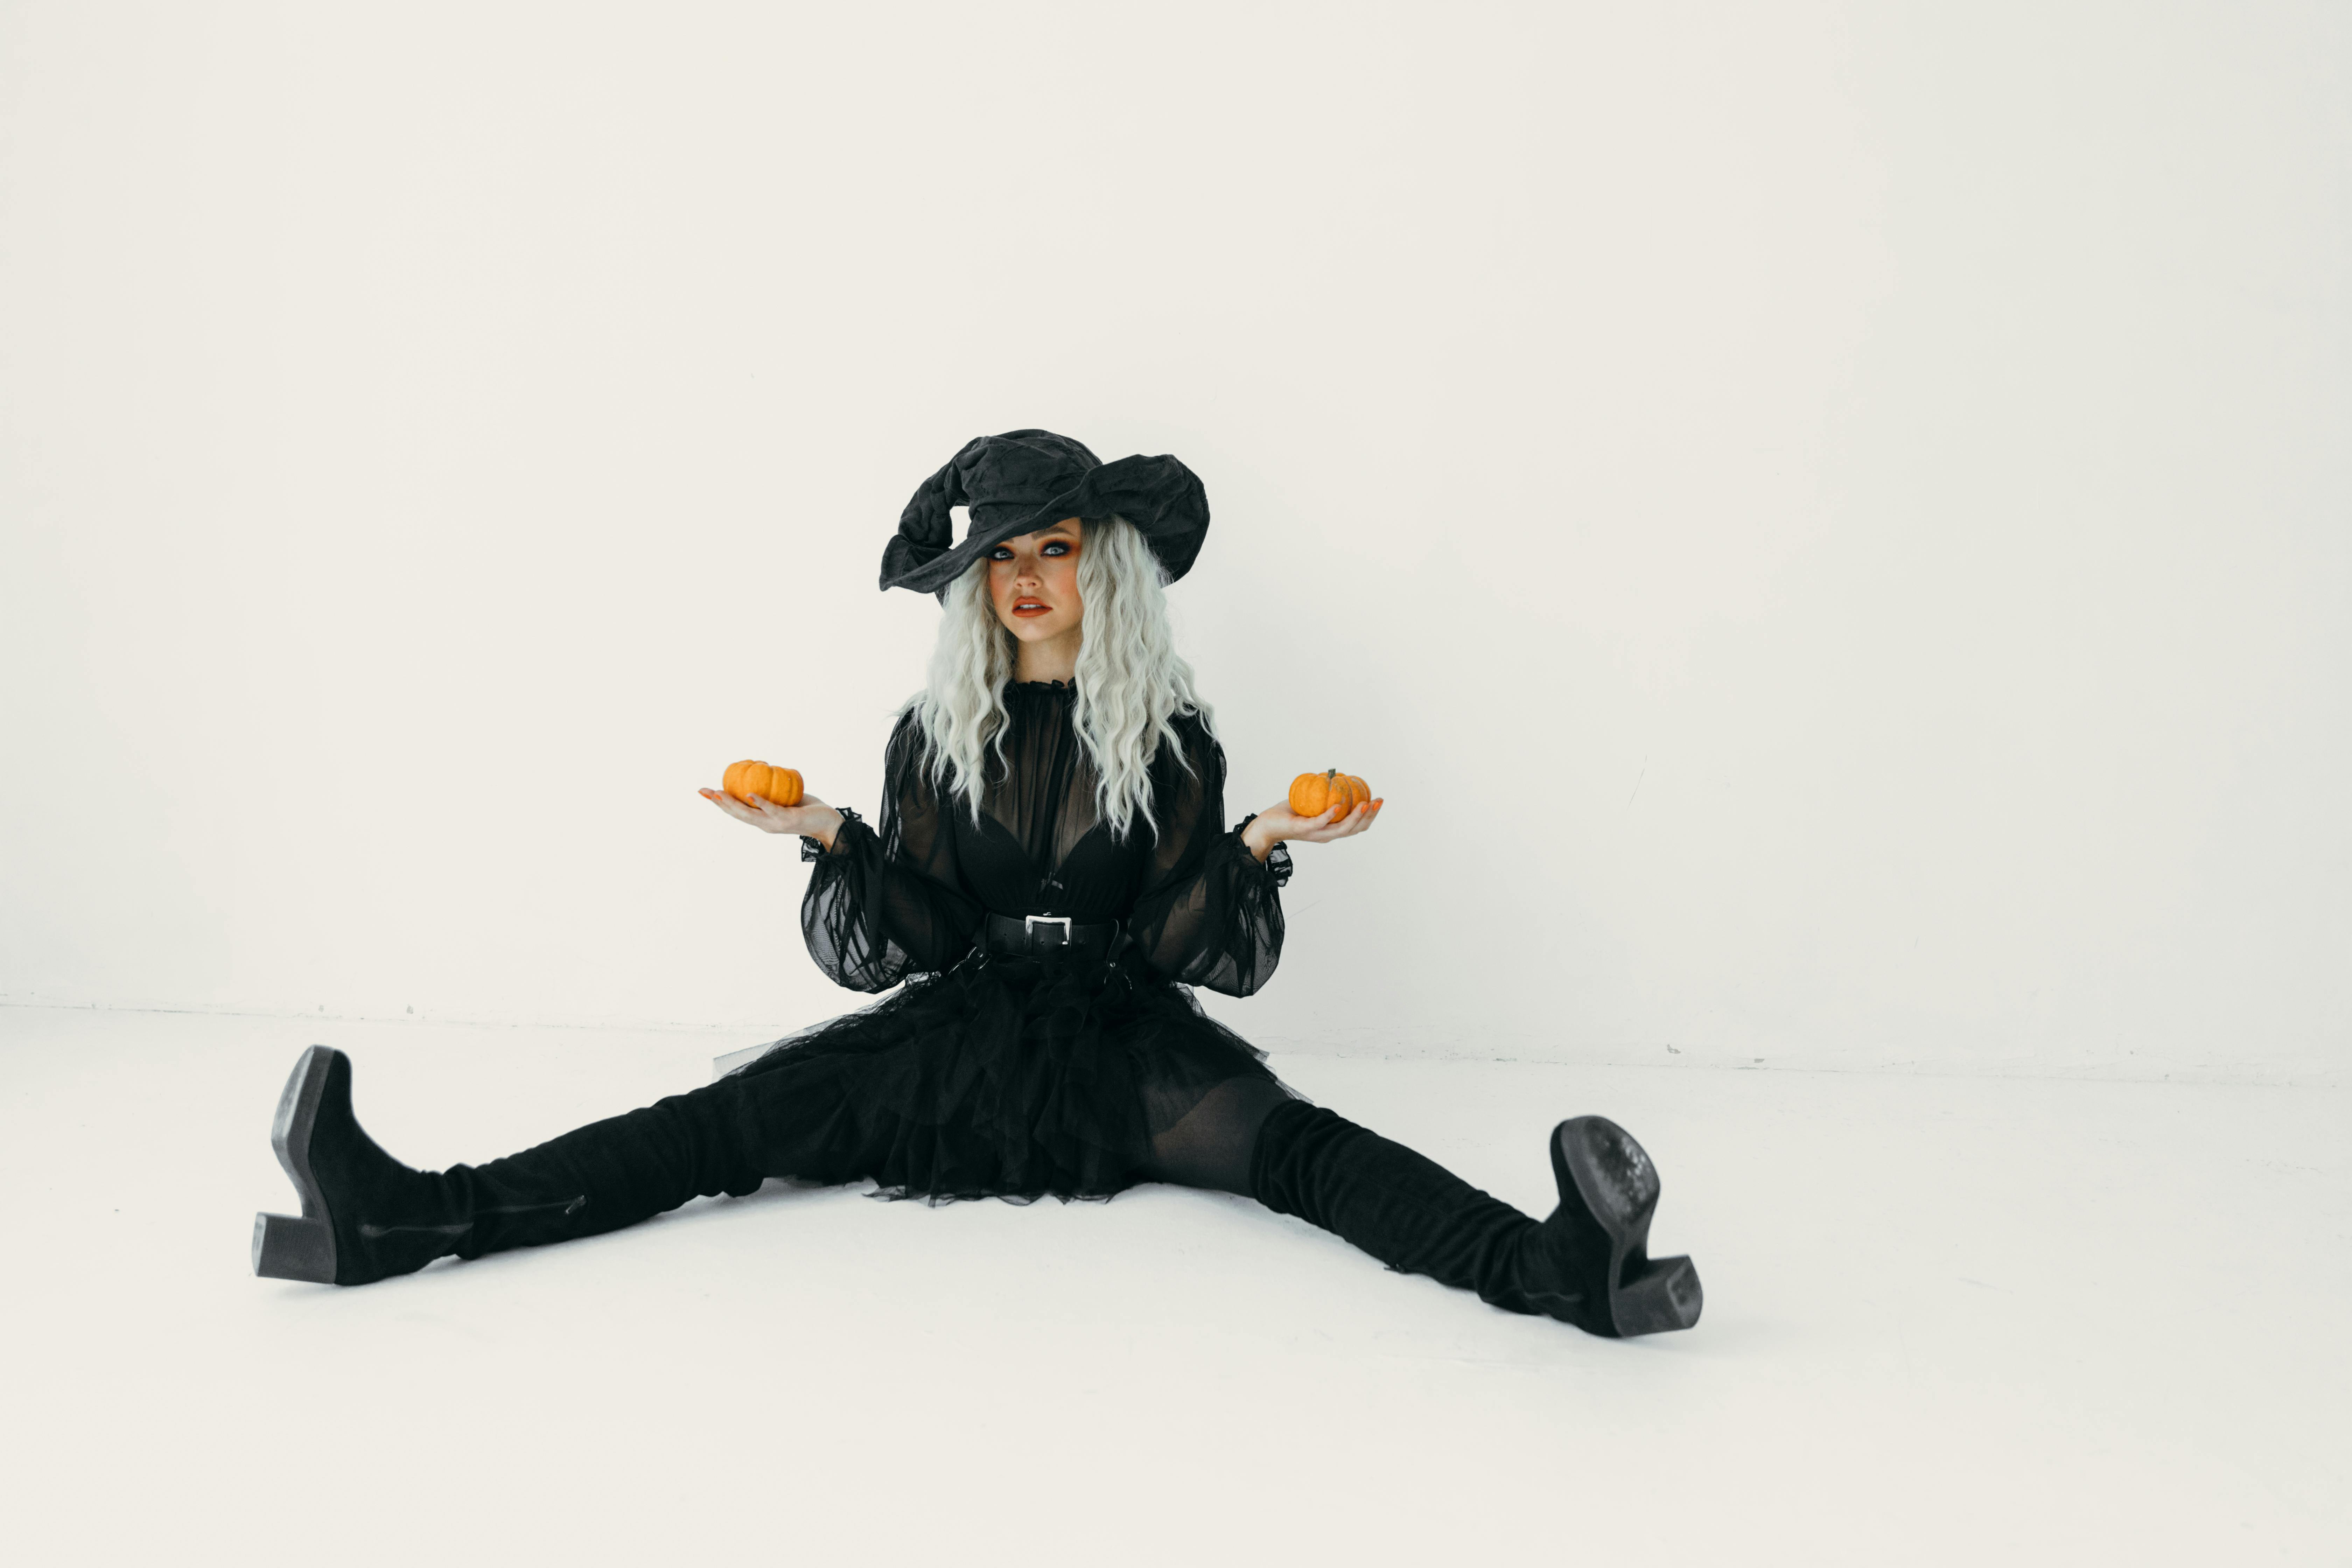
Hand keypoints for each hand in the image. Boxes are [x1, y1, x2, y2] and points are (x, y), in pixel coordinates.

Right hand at [699, 788, 844, 848]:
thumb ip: (773, 792)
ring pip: (749, 814)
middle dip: (718, 802)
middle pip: (737, 814)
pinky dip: (759, 801)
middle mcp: (765, 824)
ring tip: (718, 792)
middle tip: (703, 791)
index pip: (737, 811)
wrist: (830, 824)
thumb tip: (763, 773)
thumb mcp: (786, 800)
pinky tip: (749, 794)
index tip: (704, 792)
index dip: (720, 802)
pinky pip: (770, 809)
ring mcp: (775, 823)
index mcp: (763, 820)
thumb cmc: (809, 810)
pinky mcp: (787, 820)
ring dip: (732, 803)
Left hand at [1240, 796, 1383, 861]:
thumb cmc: (1288, 813)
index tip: (1378, 801)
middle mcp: (1326, 834)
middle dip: (1369, 815)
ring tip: (1365, 803)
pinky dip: (1331, 815)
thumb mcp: (1311, 803)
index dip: (1369, 815)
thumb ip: (1323, 795)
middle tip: (1378, 801)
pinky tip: (1339, 805)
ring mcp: (1316, 834)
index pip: (1356, 826)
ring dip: (1356, 816)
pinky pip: (1320, 823)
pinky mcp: (1305, 830)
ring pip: (1342, 829)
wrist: (1267, 826)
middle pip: (1355, 829)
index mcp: (1330, 829)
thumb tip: (1335, 776)